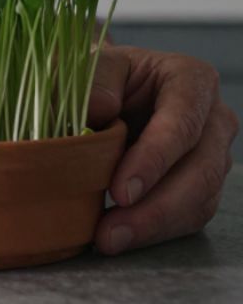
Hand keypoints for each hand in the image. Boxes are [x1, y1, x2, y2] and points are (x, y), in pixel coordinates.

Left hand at [87, 44, 238, 253]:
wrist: (107, 91)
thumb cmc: (100, 76)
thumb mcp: (91, 63)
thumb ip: (94, 79)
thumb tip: (100, 109)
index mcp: (190, 79)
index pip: (182, 122)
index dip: (155, 159)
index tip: (121, 190)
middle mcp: (213, 118)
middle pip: (200, 169)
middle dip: (155, 207)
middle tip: (111, 231)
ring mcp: (212, 154)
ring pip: (200, 199)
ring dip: (155, 225)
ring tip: (109, 240)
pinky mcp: (202, 184)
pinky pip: (190, 215)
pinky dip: (157, 230)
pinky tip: (123, 237)